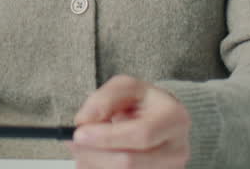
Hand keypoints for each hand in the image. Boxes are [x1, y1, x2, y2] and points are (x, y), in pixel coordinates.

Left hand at [70, 75, 190, 168]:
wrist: (164, 120)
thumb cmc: (144, 103)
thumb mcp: (126, 88)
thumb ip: (104, 99)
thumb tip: (84, 121)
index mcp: (174, 119)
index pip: (140, 134)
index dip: (107, 137)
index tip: (79, 133)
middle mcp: (177, 150)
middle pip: (129, 163)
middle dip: (94, 154)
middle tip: (72, 143)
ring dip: (94, 164)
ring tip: (81, 150)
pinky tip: (92, 160)